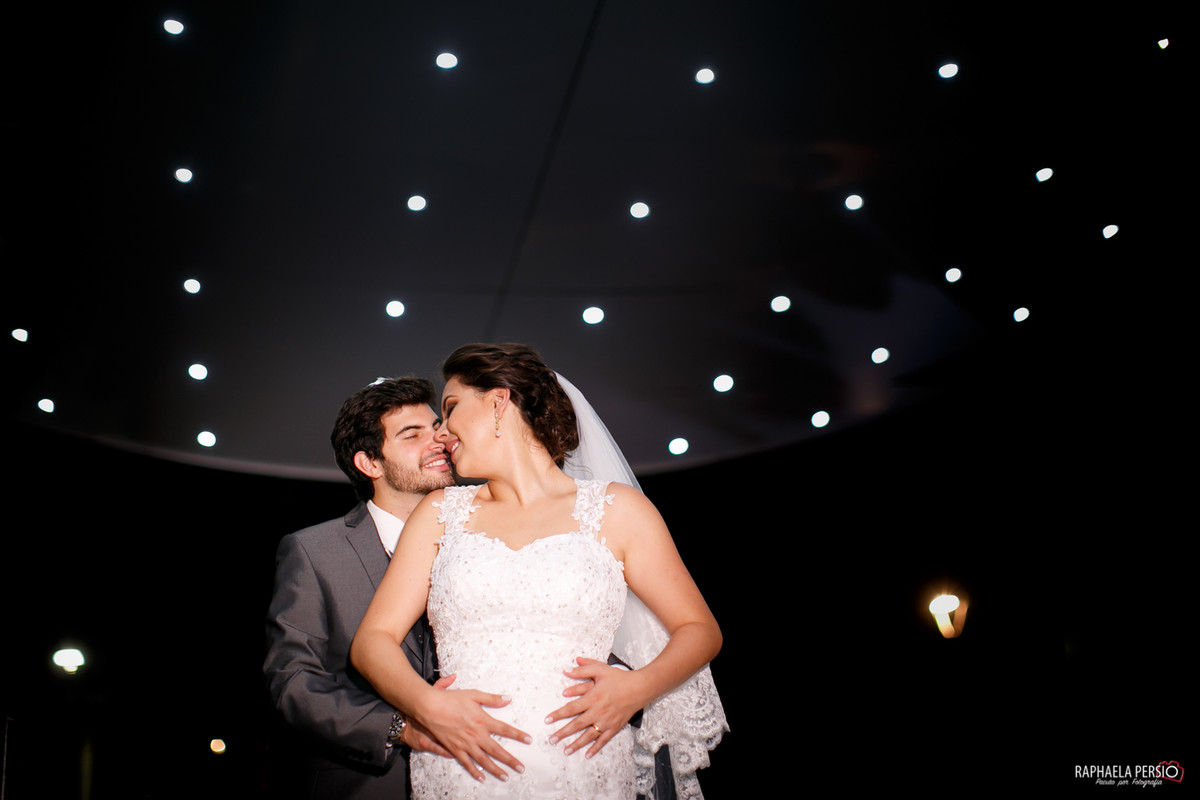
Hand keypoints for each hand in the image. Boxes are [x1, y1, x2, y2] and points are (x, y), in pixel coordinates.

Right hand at [412, 674, 531, 782]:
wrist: (431, 708)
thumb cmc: (451, 699)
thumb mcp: (474, 695)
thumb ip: (492, 699)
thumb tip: (508, 699)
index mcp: (483, 721)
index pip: (505, 730)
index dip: (518, 735)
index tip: (529, 740)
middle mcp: (477, 735)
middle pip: (497, 750)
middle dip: (511, 760)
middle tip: (521, 768)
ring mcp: (466, 744)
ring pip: (484, 761)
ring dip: (496, 770)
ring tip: (506, 776)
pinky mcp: (455, 749)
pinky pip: (467, 763)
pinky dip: (475, 772)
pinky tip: (482, 778)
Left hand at [545, 657, 643, 757]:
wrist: (639, 688)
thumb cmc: (620, 678)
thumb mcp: (601, 670)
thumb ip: (584, 669)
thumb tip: (568, 669)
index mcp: (593, 698)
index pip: (571, 709)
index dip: (558, 714)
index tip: (548, 720)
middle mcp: (598, 711)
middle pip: (576, 724)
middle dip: (562, 733)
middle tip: (551, 739)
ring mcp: (606, 721)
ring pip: (588, 735)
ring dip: (576, 744)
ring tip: (565, 750)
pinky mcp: (614, 727)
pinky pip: (603, 740)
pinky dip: (595, 748)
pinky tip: (587, 754)